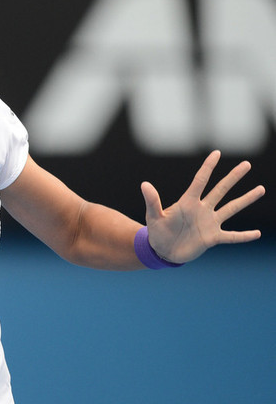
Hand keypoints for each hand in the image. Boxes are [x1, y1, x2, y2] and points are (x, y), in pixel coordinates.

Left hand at [141, 150, 265, 263]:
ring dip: (246, 199)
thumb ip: (152, 201)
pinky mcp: (212, 238)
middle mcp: (202, 209)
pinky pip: (231, 237)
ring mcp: (209, 223)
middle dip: (233, 177)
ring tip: (261, 189)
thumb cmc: (157, 231)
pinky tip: (257, 234)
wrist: (162, 251)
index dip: (208, 167)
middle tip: (246, 164)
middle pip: (220, 190)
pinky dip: (243, 236)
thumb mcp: (153, 216)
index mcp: (188, 202)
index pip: (200, 181)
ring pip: (231, 208)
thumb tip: (144, 184)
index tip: (216, 152)